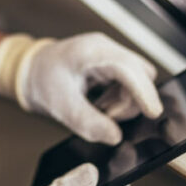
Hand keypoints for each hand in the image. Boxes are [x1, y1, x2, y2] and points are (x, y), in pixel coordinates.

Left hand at [0, 32, 162, 144]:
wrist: (31, 70)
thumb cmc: (42, 80)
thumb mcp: (61, 106)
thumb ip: (88, 122)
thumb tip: (115, 137)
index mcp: (92, 51)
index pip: (129, 68)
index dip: (143, 91)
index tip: (153, 113)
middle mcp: (106, 49)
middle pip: (140, 75)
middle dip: (129, 101)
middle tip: (103, 113)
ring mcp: (110, 55)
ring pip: (138, 81)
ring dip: (123, 102)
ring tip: (98, 109)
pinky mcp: (112, 65)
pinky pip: (130, 84)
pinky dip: (119, 99)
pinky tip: (101, 105)